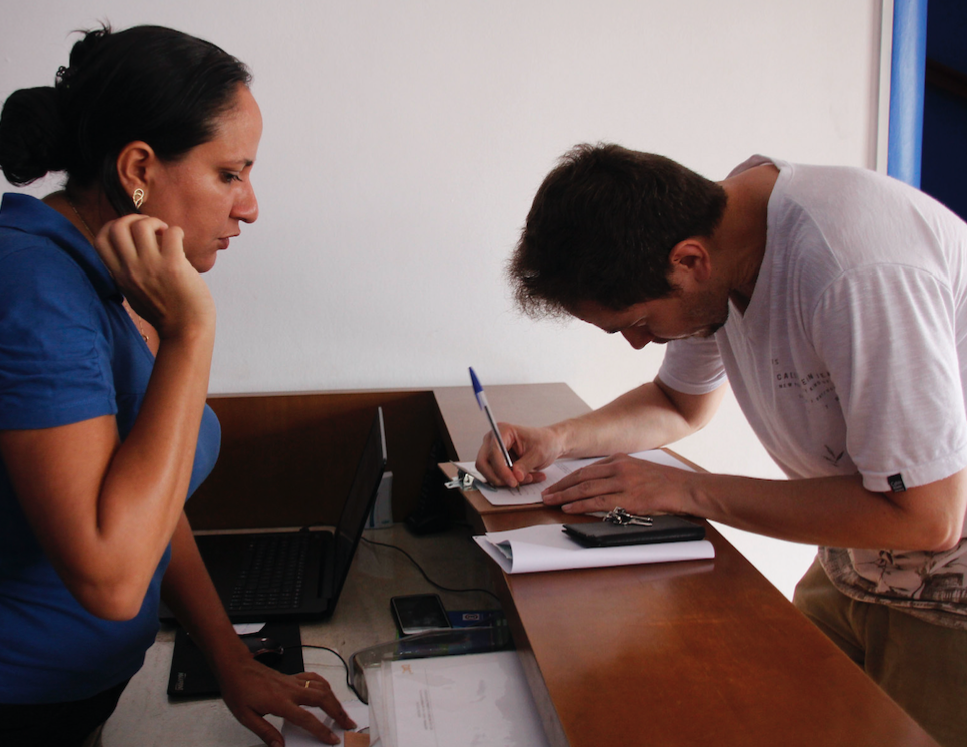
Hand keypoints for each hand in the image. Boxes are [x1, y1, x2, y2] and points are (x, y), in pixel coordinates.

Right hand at [94, 214, 214, 339]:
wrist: (186, 331)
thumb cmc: (165, 313)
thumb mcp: (134, 293)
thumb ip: (129, 274)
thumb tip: (133, 250)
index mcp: (120, 275)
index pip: (100, 240)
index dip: (112, 227)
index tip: (129, 231)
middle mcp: (131, 269)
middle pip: (117, 226)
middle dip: (134, 219)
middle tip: (151, 229)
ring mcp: (151, 266)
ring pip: (142, 225)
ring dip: (156, 223)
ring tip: (165, 234)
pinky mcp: (174, 265)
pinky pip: (171, 233)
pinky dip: (176, 231)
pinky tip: (179, 242)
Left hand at [217, 653, 355, 746]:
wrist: (235, 667)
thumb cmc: (239, 690)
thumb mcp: (246, 717)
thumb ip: (265, 732)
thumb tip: (279, 746)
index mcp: (280, 703)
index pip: (307, 719)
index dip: (322, 730)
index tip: (332, 739)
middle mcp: (290, 690)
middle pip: (322, 699)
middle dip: (338, 712)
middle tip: (348, 723)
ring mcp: (293, 682)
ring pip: (321, 688)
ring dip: (334, 699)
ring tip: (342, 711)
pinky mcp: (292, 677)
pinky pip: (313, 678)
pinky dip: (324, 685)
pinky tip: (327, 691)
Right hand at [474, 423, 562, 487]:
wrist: (550, 444)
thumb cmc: (545, 442)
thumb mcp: (539, 454)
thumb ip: (526, 465)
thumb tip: (515, 476)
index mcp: (503, 431)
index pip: (494, 452)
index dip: (501, 469)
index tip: (513, 481)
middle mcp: (493, 439)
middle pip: (483, 463)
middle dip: (498, 477)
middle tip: (515, 484)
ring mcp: (492, 451)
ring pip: (488, 471)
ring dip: (505, 480)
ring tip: (527, 479)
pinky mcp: (495, 461)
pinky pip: (495, 475)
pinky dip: (508, 480)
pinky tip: (525, 479)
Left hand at [541, 453, 691, 515]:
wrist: (684, 488)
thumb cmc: (663, 482)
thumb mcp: (638, 469)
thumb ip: (618, 474)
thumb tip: (597, 485)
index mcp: (619, 460)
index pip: (586, 470)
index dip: (567, 479)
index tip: (555, 486)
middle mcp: (618, 468)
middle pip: (581, 477)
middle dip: (560, 487)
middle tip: (545, 495)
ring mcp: (622, 482)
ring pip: (585, 489)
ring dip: (564, 496)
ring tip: (550, 502)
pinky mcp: (628, 498)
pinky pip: (598, 502)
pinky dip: (580, 505)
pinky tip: (568, 508)